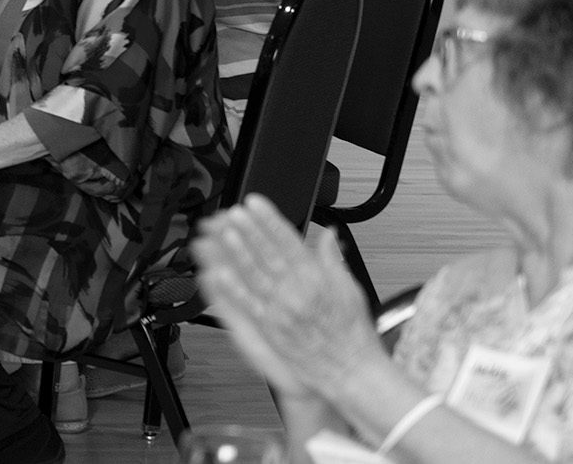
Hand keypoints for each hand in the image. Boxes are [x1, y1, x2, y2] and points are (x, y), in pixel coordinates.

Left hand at [195, 195, 387, 399]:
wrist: (352, 371)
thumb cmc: (352, 333)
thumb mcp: (350, 289)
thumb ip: (333, 260)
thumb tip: (328, 236)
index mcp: (318, 279)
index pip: (290, 241)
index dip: (270, 219)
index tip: (256, 203)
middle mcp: (299, 292)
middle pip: (270, 254)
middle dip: (251, 230)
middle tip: (235, 211)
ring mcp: (283, 311)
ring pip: (256, 275)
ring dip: (239, 253)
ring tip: (225, 232)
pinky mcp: (271, 329)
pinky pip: (249, 306)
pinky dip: (235, 289)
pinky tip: (220, 274)